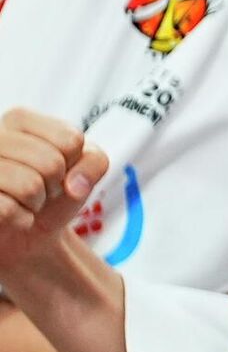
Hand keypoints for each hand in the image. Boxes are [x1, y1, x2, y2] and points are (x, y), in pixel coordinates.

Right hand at [0, 111, 106, 275]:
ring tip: (26, 201)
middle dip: (55, 186)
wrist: (29, 232)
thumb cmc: (55, 192)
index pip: (71, 140)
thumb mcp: (84, 170)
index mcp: (19, 120)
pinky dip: (21, 219)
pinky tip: (13, 214)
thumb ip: (95, 162)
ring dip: (36, 203)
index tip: (60, 169)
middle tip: (41, 189)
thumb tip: (75, 185)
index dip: (74, 163)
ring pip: (29, 186)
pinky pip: (7, 210)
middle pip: (51, 164)